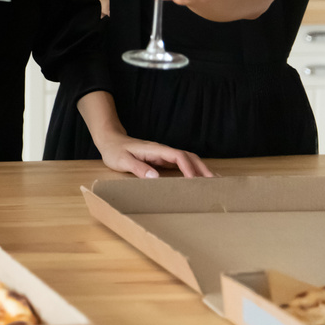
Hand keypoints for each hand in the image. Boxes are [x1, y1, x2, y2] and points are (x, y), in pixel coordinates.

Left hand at [95, 131, 213, 178]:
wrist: (110, 140)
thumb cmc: (115, 151)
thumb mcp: (122, 160)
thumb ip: (138, 167)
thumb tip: (155, 177)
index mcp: (155, 150)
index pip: (178, 156)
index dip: (188, 168)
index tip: (195, 181)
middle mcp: (163, 151)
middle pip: (189, 156)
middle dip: (202, 169)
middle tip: (215, 184)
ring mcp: (164, 155)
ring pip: (188, 160)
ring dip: (201, 169)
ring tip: (214, 183)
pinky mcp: (163, 159)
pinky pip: (182, 164)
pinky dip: (193, 171)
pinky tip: (200, 179)